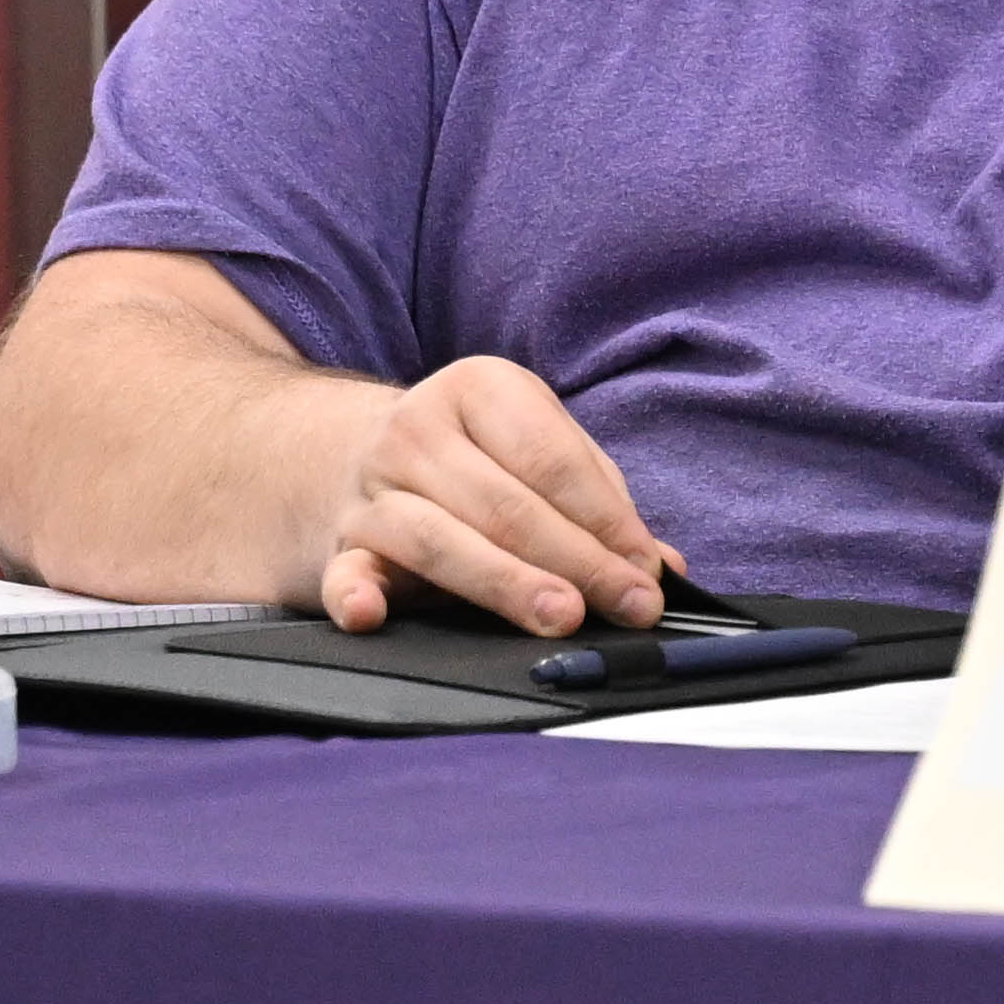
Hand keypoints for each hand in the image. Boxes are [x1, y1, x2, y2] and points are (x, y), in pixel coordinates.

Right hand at [318, 355, 674, 635]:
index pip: (553, 460)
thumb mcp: (538, 448)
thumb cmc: (478, 457)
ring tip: (561, 615)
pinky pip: (344, 573)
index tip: (648, 569)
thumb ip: (600, 501)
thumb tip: (663, 567)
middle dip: (577, 560)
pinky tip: (371, 614)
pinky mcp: (340, 544)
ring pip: (442, 541)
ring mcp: (372, 488)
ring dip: (506, 583)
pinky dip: (355, 594)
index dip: (607, 519)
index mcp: (480, 388)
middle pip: (507, 505)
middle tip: (628, 603)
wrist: (352, 453)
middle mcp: (417, 431)